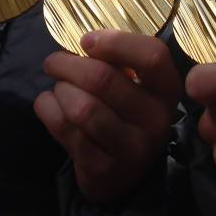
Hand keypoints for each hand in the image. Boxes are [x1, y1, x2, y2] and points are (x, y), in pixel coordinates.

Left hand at [34, 30, 181, 202]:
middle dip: (67, 64)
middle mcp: (156, 121)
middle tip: (54, 62)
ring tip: (59, 89)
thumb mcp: (135, 87)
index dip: (115, 42)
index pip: (152, 56)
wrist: (122, 174)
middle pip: (102, 79)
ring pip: (80, 106)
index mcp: (167, 91)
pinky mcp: (102, 169)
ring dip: (59, 90)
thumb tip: (85, 43)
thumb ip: (117, 62)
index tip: (86, 41)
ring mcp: (131, 149)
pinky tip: (52, 106)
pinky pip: (63, 128)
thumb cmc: (124, 113)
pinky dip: (48, 109)